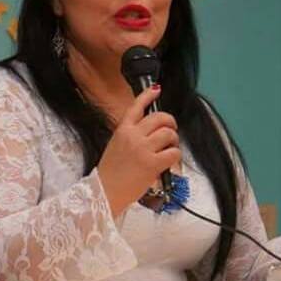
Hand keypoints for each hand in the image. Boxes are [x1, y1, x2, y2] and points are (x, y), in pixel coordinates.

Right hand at [98, 85, 180, 216]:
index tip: (156, 89)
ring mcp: (143, 149)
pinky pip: (173, 152)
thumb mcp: (116, 146)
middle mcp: (133, 136)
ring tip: (170, 147)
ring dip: (174, 139)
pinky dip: (175, 154)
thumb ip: (131, 135)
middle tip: (171, 130)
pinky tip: (169, 160)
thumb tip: (151, 131)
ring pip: (168, 133)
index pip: (136, 107)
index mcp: (122, 130)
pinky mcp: (152, 163)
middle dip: (170, 122)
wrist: (105, 192)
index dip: (148, 95)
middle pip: (159, 117)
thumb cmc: (110, 172)